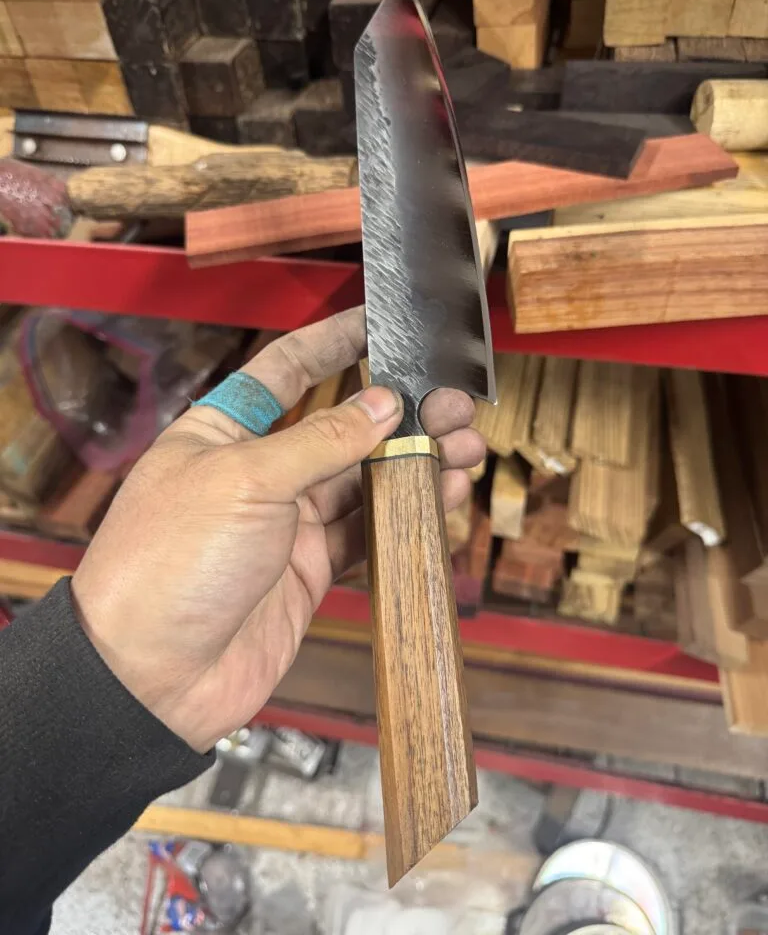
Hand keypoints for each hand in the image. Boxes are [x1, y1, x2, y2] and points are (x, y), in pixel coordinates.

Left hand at [72, 308, 484, 751]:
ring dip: (414, 463)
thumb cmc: (169, 564)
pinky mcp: (307, 573)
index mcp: (222, 433)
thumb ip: (322, 440)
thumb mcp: (246, 481)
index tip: (377, 321)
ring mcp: (284, 526)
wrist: (152, 677)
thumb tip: (382, 402)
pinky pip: (366, 534)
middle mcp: (256, 473)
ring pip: (363, 482)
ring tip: (464, 446)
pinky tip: (440, 495)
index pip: (285, 370)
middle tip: (451, 402)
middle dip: (398, 412)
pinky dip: (406, 515)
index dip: (332, 342)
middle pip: (340, 428)